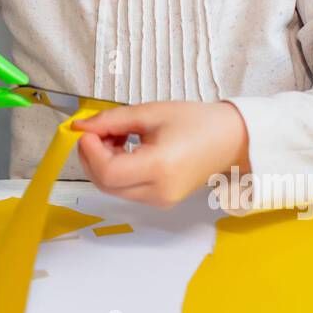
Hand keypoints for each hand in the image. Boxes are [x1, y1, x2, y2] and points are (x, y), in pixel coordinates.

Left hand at [71, 100, 249, 207]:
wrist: (230, 139)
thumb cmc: (198, 122)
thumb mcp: (150, 112)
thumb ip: (111, 120)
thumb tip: (81, 126)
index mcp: (160, 167)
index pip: (108, 172)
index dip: (90, 151)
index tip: (86, 130)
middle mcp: (159, 191)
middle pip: (105, 184)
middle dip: (92, 156)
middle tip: (97, 130)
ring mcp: (160, 200)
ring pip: (112, 188)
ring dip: (103, 162)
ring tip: (116, 134)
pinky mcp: (160, 200)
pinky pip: (126, 189)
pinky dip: (116, 168)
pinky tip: (124, 147)